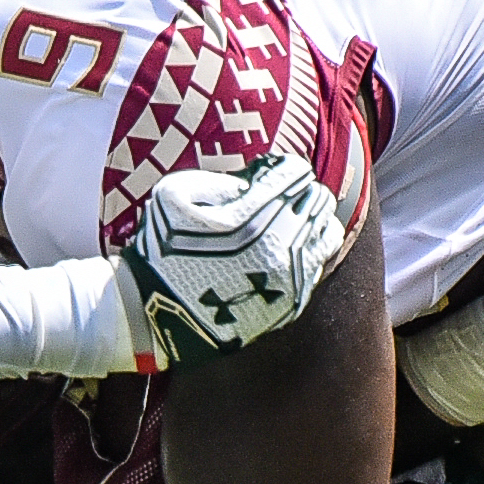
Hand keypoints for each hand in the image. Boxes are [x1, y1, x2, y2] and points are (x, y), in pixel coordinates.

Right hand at [118, 152, 347, 365]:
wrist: (155, 316)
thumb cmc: (160, 251)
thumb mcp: (174, 194)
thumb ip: (220, 180)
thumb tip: (253, 185)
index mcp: (254, 215)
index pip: (296, 175)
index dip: (285, 168)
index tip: (272, 172)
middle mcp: (281, 246)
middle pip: (318, 201)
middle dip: (301, 192)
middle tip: (282, 195)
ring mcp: (290, 278)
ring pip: (328, 234)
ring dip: (312, 222)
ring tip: (290, 223)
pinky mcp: (290, 305)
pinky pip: (318, 268)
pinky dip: (307, 254)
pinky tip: (285, 253)